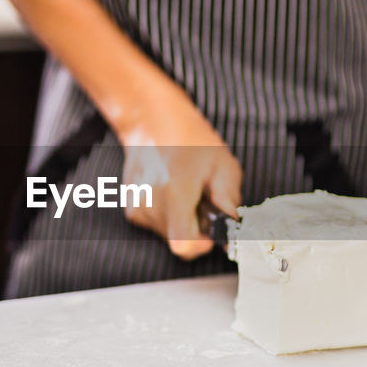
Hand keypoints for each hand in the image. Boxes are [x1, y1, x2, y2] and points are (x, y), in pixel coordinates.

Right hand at [114, 83, 241, 258]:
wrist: (150, 120)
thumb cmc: (188, 137)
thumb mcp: (222, 163)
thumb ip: (230, 199)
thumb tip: (234, 227)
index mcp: (175, 192)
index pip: (184, 245)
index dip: (201, 246)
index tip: (211, 234)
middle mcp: (151, 203)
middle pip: (178, 241)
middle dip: (196, 228)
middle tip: (201, 201)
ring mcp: (137, 208)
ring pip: (168, 234)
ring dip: (183, 220)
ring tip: (185, 191)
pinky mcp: (131, 210)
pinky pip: (157, 225)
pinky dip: (169, 214)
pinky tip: (171, 190)